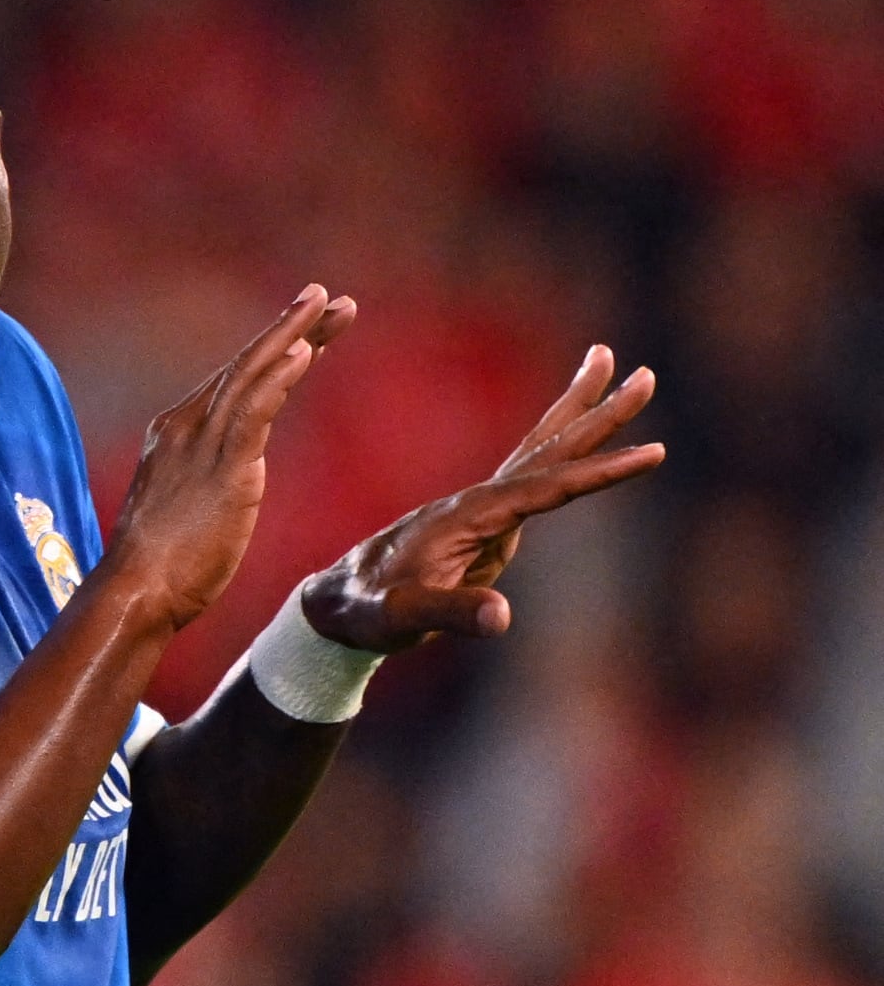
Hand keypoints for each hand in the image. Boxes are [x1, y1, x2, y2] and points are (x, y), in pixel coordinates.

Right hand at [96, 286, 355, 631]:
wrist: (138, 589)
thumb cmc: (161, 564)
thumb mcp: (186, 508)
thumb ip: (207, 480)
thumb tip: (228, 480)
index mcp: (177, 434)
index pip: (231, 382)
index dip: (270, 350)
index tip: (305, 331)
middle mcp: (186, 426)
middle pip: (245, 365)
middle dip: (288, 327)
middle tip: (324, 294)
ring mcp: (202, 443)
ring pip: (252, 374)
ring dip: (293, 336)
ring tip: (328, 306)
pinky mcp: (223, 466)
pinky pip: (255, 410)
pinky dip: (280, 376)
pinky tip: (304, 351)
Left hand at [301, 343, 661, 651]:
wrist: (333, 603)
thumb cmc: (365, 611)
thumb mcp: (402, 617)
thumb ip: (451, 613)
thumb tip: (502, 619)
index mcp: (467, 516)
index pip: (546, 489)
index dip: (599, 473)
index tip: (653, 454)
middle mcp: (477, 502)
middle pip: (548, 448)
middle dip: (597, 413)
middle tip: (646, 375)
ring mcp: (480, 508)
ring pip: (540, 453)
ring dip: (580, 414)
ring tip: (614, 366)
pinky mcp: (482, 522)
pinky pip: (532, 479)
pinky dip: (560, 454)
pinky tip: (578, 446)